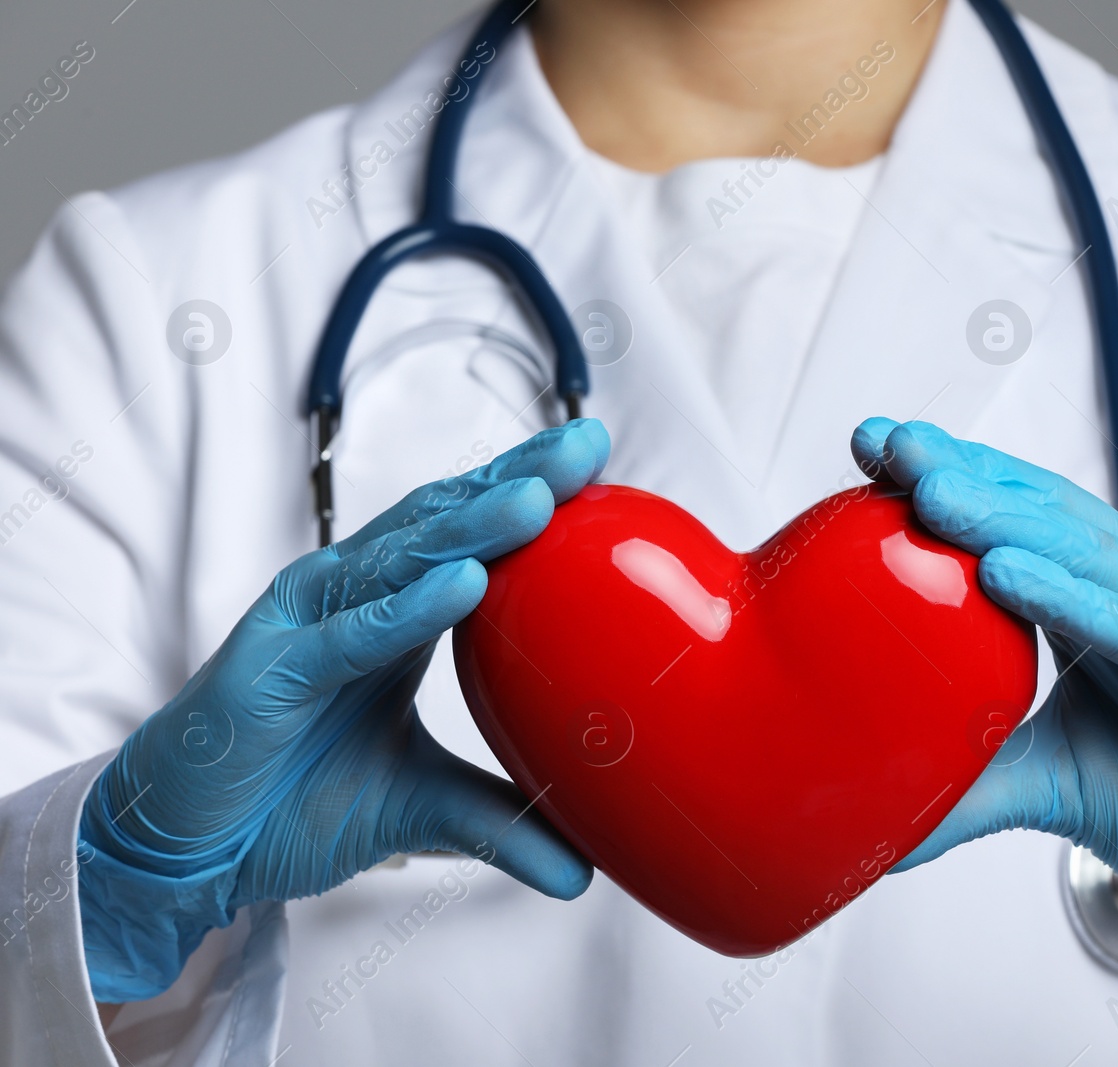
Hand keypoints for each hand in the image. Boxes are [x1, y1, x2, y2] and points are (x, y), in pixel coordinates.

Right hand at [77, 420, 610, 1002]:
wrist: (190, 851)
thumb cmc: (296, 803)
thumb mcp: (422, 809)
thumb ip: (501, 824)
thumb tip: (585, 871)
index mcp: (394, 615)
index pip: (469, 536)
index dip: (528, 490)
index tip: (598, 455)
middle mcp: (351, 601)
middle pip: (442, 523)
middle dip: (516, 481)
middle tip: (587, 444)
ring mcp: (306, 627)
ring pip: (397, 562)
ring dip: (470, 528)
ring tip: (539, 500)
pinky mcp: (267, 671)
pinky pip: (345, 636)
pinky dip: (403, 609)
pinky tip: (461, 583)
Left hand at [852, 418, 1117, 1004]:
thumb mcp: (1040, 779)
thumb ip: (962, 783)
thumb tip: (872, 823)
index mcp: (1090, 592)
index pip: (1010, 514)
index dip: (945, 473)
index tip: (869, 444)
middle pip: (1033, 509)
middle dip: (956, 468)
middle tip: (882, 438)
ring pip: (1073, 549)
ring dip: (996, 514)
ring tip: (925, 486)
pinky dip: (1062, 593)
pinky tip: (1002, 572)